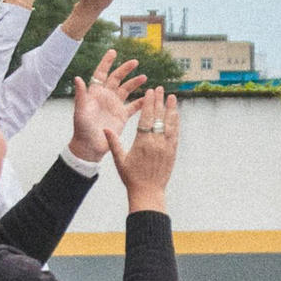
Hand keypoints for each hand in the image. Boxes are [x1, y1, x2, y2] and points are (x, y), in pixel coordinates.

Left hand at [71, 49, 147, 160]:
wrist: (90, 146)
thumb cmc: (82, 129)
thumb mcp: (80, 111)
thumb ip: (80, 94)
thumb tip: (77, 78)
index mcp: (95, 93)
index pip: (101, 73)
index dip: (106, 62)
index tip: (113, 51)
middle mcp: (105, 97)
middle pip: (116, 78)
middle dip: (125, 69)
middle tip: (135, 62)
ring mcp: (114, 106)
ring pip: (126, 90)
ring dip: (135, 83)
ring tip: (144, 77)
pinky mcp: (122, 116)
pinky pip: (133, 106)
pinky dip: (141, 101)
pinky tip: (149, 97)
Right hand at [106, 88, 179, 212]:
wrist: (148, 192)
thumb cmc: (131, 177)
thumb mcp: (120, 160)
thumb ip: (114, 143)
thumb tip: (105, 129)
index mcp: (143, 142)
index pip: (147, 118)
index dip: (149, 103)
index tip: (150, 92)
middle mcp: (157, 142)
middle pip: (159, 117)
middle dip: (159, 101)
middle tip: (160, 88)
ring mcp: (167, 147)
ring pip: (170, 124)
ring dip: (171, 109)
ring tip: (172, 97)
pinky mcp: (173, 152)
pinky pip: (175, 133)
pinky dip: (176, 122)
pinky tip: (176, 115)